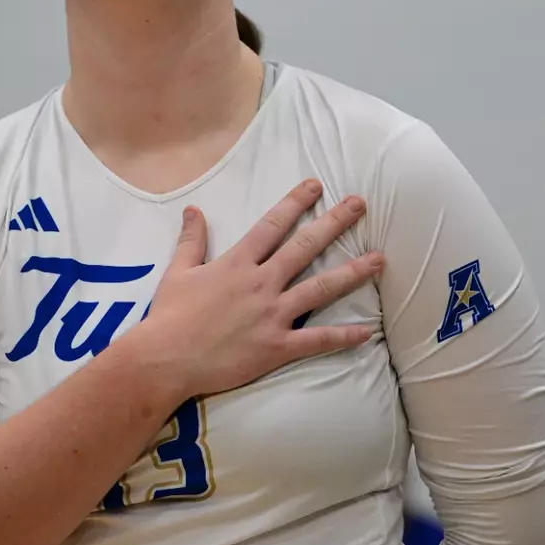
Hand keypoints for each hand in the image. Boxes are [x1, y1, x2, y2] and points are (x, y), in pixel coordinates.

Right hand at [140, 179, 382, 399]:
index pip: (273, 224)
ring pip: (321, 289)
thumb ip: (191, 240)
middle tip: (359, 204)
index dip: (295, 202)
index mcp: (237, 263)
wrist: (165, 359)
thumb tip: (194, 210)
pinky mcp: (276, 347)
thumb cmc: (169, 316)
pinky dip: (343, 336)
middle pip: (305, 247)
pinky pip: (317, 340)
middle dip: (334, 223)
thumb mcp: (177, 272)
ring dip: (352, 272)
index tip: (316, 185)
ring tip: (379, 259)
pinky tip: (367, 332)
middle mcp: (261, 283)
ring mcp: (272, 315)